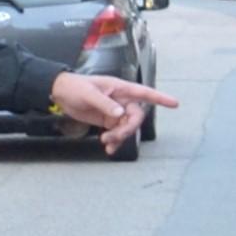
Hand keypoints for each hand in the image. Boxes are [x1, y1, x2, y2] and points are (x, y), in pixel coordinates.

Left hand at [49, 72, 173, 142]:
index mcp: (120, 89)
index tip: (175, 104)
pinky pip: (117, 133)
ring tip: (105, 142)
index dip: (160, 98)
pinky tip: (108, 149)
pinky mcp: (108, 121)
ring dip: (119, 137)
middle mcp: (121, 100)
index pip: (144, 93)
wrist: (60, 93)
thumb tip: (120, 114)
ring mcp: (115, 111)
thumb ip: (105, 104)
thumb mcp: (89, 94)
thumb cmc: (75, 87)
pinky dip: (114, 142)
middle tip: (113, 137)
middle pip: (135, 117)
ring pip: (126, 127)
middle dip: (127, 129)